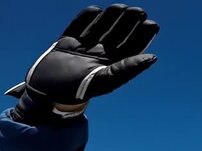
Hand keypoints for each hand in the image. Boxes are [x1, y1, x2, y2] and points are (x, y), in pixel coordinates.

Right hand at [5, 4, 158, 121]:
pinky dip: (86, 18)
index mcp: (115, 63)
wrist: (48, 91)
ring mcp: (85, 46)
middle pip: (120, 33)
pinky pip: (79, 26)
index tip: (151, 24)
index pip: (133, 46)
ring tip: (120, 7)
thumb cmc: (80, 90)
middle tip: (139, 11)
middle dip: (129, 21)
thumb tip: (153, 57)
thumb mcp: (107, 79)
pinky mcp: (68, 41)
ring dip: (111, 16)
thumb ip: (128, 67)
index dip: (143, 35)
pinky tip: (95, 10)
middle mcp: (102, 53)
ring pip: (102, 27)